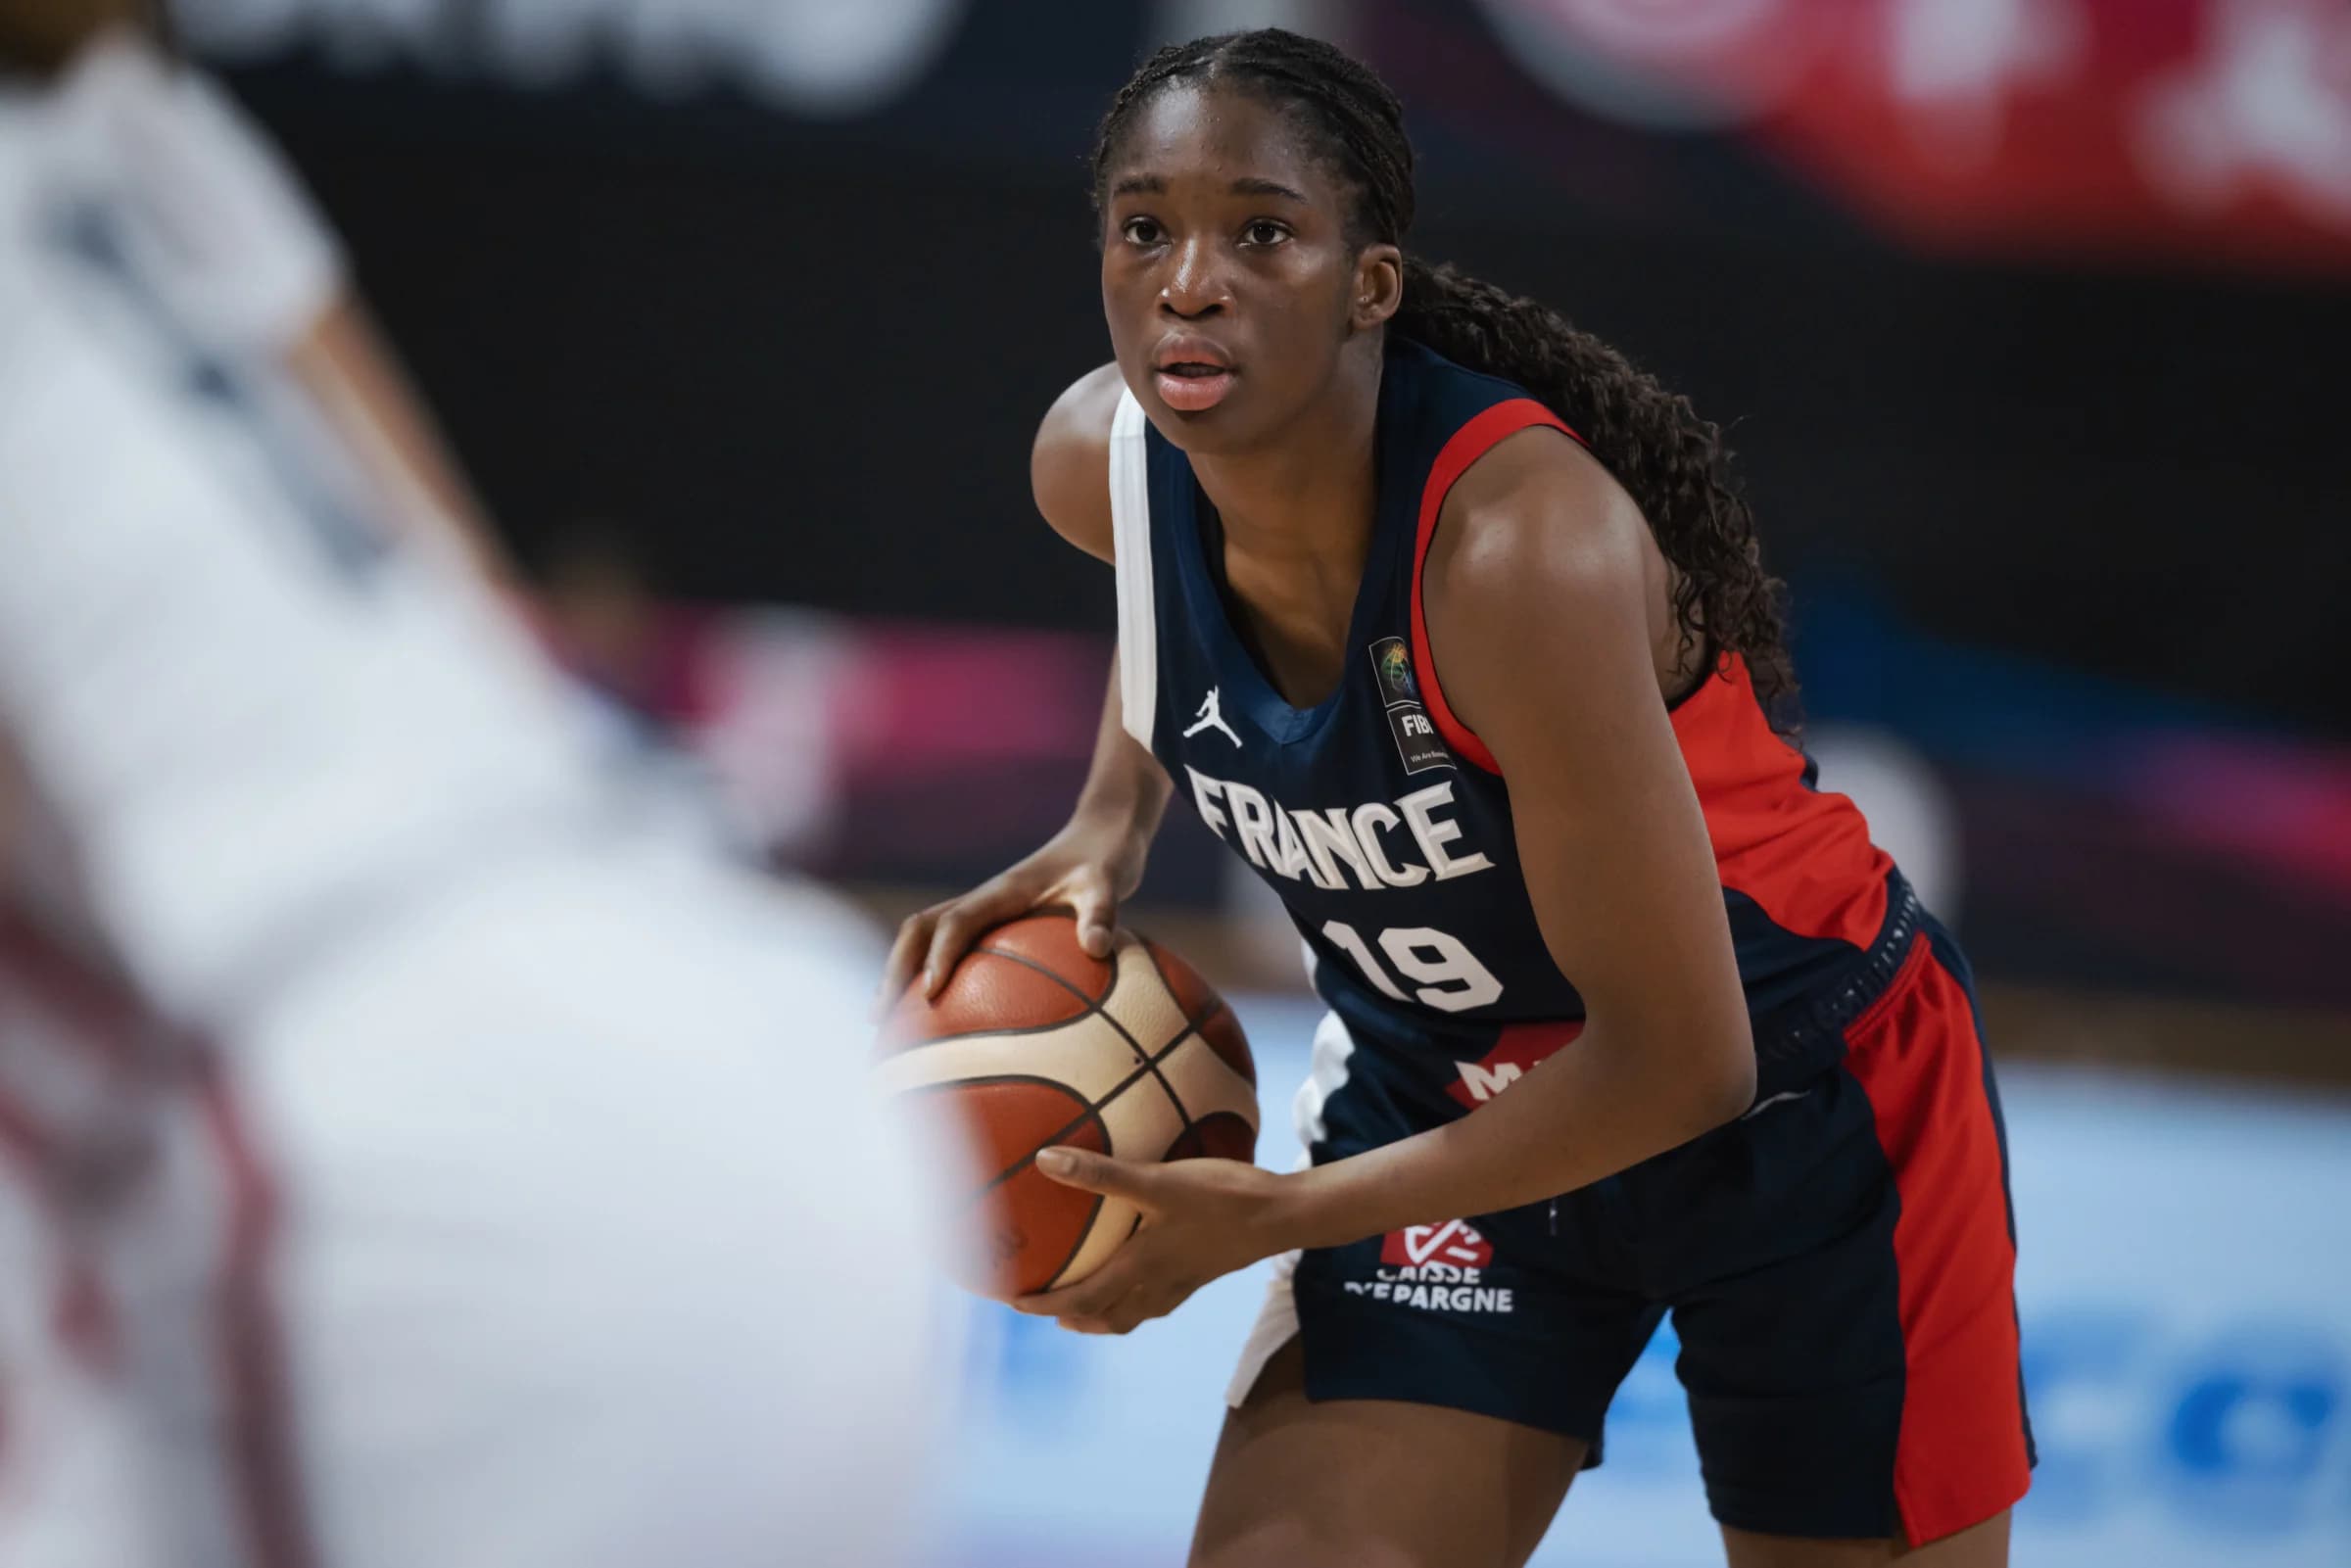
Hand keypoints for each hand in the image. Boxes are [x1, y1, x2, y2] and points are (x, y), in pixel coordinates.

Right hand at [877, 815, 1148, 1013]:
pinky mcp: (988, 922)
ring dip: (899, 975)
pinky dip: (927, 978)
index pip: (957, 922)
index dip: (940, 955)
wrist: (1099, 835)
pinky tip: (933, 1021)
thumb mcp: (1109, 882)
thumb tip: (1096, 949)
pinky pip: (948, 949)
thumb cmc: (1103, 860)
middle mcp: (982, 900)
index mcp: (1002, 891)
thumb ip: (1101, 912)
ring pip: (923, 940)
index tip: (930, 993)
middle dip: (895, 970)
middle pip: (919, 931)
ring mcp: (981, 911)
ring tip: (885, 1026)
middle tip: (880, 1018)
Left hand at [1011, 1148, 1293, 1334]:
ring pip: (1133, 1314)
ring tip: (1084, 1309)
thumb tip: (1045, 1160)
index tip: (1015, 1301)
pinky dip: (1134, 1301)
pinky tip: (1140, 1279)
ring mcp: (1183, 1283)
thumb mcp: (1158, 1181)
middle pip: (1106, 1316)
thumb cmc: (1220, 1197)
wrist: (1282, 1215)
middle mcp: (1158, 1284)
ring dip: (1102, 1316)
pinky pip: (1157, 1301)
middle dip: (1072, 1318)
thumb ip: (1102, 1174)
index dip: (1046, 1304)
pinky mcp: (1202, 1273)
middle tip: (1044, 1311)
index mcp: (1141, 1267)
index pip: (1082, 1298)